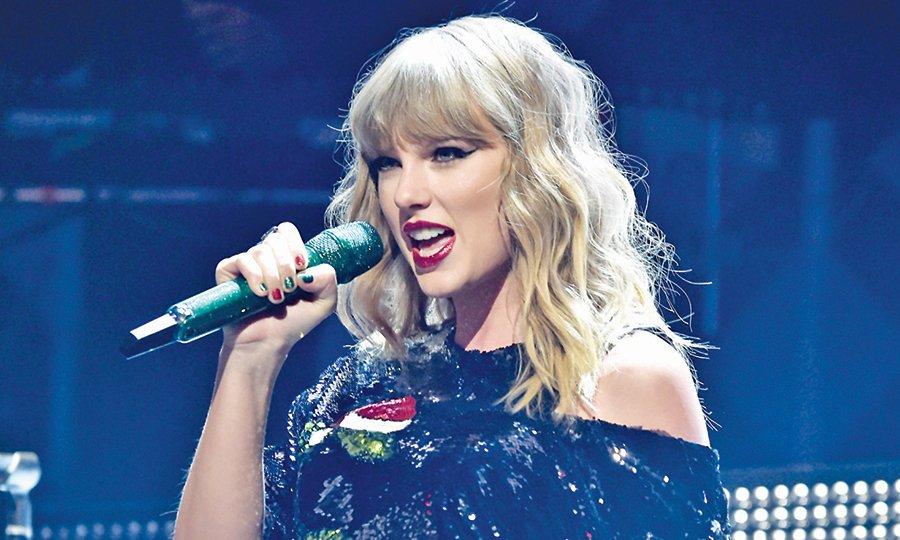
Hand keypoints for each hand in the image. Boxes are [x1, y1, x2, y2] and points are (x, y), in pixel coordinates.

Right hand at [214, 221, 337, 355]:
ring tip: (274, 298)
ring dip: (272, 276)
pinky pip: (241, 259)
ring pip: (261, 251)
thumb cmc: (293, 324)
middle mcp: (266, 258)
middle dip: (286, 266)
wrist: (267, 343)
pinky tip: (259, 293)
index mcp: (286, 258)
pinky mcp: (228, 272)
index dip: (295, 246)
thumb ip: (328, 281)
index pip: (287, 232)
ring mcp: (247, 264)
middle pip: (276, 239)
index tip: (301, 267)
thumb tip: (308, 270)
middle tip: (289, 289)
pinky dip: (254, 275)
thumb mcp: (323, 303)